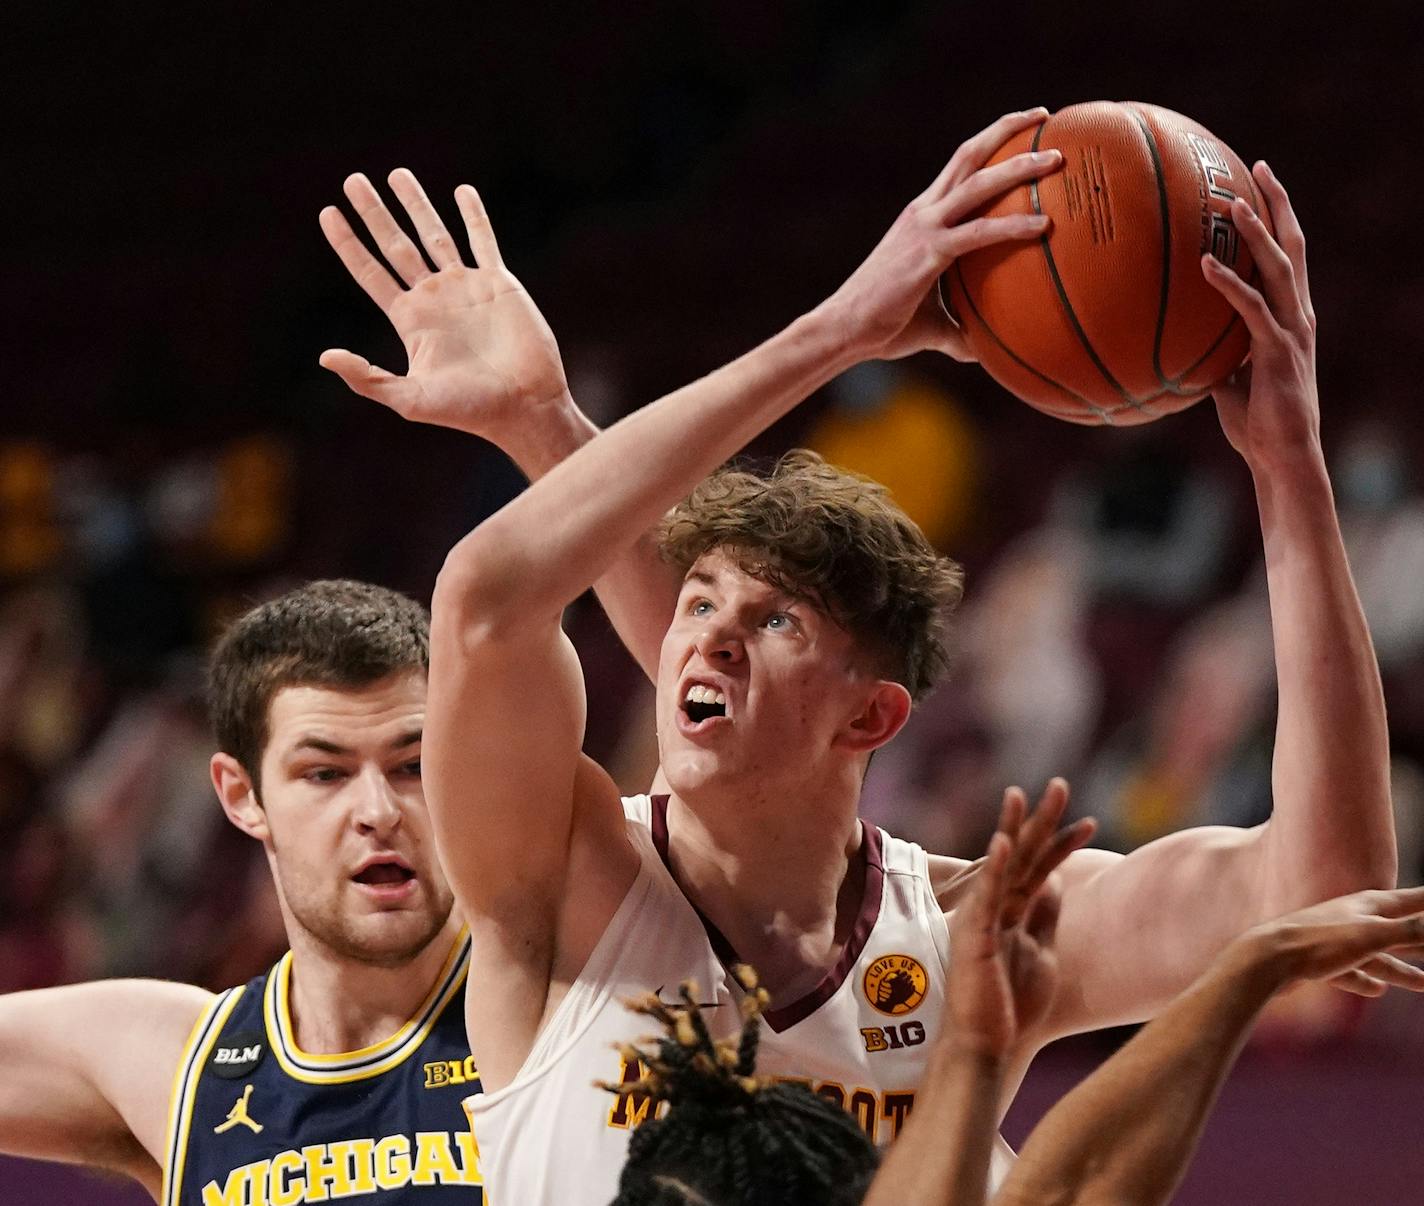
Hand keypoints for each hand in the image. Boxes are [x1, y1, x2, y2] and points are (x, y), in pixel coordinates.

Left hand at [319, 169, 569, 438]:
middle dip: (374, 212)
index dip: (348, 243)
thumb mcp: (409, 399)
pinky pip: (483, 241)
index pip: (370, 272)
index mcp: (410, 320)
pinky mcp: (499, 284)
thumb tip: (325, 356)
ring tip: (397, 174)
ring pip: (434, 235)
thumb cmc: (469, 410)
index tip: (328, 212)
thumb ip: (367, 378)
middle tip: (353, 180)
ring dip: (416, 204)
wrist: (523, 406)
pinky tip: (462, 191)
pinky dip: (473, 215)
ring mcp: (466, 287)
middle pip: (396, 245)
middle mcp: (434, 298)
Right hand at [820, 108, 1062, 362]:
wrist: (845, 329)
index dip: (991, 141)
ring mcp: (924, 228)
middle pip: (969, 154)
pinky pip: (980, 232)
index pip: (958, 165)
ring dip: (1019, 165)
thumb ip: (959, 330)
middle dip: (1009, 129)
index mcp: (921, 217)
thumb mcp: (929, 322)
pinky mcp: (929, 252)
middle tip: (1046, 118)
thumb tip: (985, 351)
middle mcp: (923, 211)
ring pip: (978, 182)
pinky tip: (1044, 225)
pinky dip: (1014, 225)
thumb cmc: (883, 328)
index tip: (1024, 128)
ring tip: (1056, 158)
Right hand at [948, 779, 1095, 1056]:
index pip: (1040, 868)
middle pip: (1022, 855)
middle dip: (1041, 820)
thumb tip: (1058, 880)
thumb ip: (1045, 916)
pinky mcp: (975, 935)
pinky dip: (995, 868)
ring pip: (1003, 866)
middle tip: (1059, 784)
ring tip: (1023, 794)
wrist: (986, 1045)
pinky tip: (1003, 841)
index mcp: (1011, 912)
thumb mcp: (1040, 953)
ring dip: (1015, 829)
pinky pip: (987, 895)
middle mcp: (995, 908)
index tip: (1088, 820)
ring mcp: (983, 919)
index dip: (1062, 843)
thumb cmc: (1011, 1006)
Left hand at [1202, 162, 1319, 469]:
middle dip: (1278, 205)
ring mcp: (1292, 331)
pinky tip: (1204, 264)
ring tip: (1234, 204)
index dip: (1276, 220)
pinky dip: (1228, 284)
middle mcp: (1298, 315)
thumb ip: (1213, 355)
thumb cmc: (1255, 423)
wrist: (1281, 455)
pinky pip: (1251, 309)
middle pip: (1294, 246)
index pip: (1287, 257)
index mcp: (1289, 318)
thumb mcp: (1228, 380)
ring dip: (1257, 233)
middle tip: (1259, 168)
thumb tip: (1178, 345)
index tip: (1257, 187)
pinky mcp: (1277, 352)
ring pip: (1280, 268)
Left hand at [1243, 885, 1423, 996]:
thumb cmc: (1319, 941)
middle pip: (1398, 932)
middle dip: (1420, 939)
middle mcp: (1353, 920)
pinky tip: (1376, 991)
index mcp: (1369, 906)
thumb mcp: (1373, 934)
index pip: (1413, 900)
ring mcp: (1336, 942)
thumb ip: (1412, 929)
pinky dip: (1365, 981)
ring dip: (1401, 970)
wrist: (1266, 959)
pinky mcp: (1320, 965)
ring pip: (1377, 957)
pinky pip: (1350, 974)